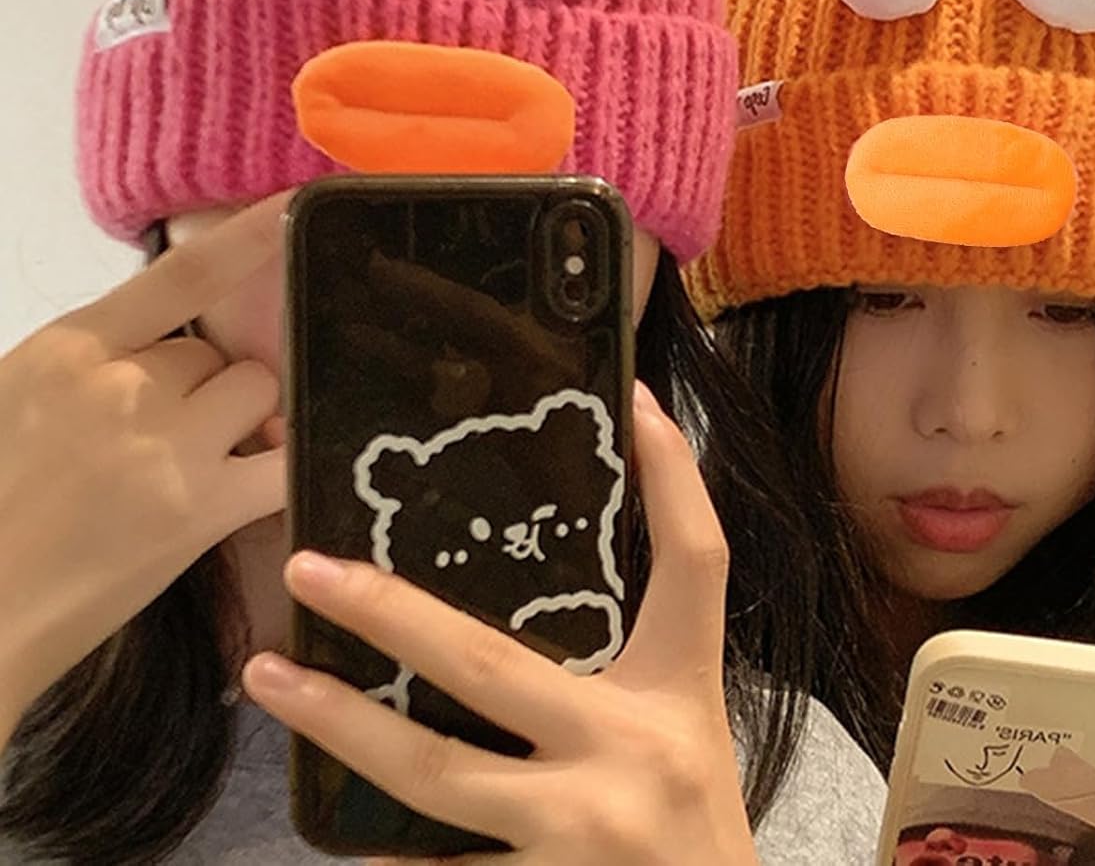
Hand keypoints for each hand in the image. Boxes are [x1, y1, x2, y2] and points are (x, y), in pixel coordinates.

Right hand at [0, 194, 288, 738]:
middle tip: (152, 444)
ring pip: (255, 392)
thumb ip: (93, 361)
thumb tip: (166, 345)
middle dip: (201, 389)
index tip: (294, 201)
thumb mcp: (18, 400)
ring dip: (239, 425)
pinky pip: (283, 462)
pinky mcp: (199, 512)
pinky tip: (255, 487)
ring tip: (181, 474)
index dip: (246, 235)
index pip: (180, 275)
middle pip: (215, 351)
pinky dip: (282, 469)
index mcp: (67, 351)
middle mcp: (120, 386)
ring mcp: (164, 447)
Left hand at [243, 381, 757, 865]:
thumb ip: (634, 660)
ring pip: (432, 773)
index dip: (673, 477)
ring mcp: (574, 838)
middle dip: (391, 614)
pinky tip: (320, 814)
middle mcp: (629, 755)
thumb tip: (565, 560)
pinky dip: (373, 842)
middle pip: (493, 666)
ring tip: (266, 678)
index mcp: (679, 693)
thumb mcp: (689, 728)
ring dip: (338, 726)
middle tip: (308, 568)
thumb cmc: (695, 828)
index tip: (634, 403)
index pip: (696, 562)